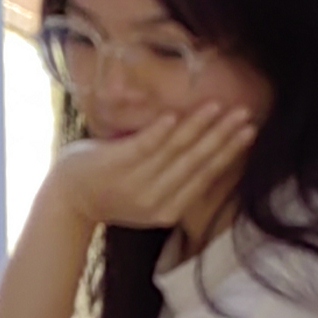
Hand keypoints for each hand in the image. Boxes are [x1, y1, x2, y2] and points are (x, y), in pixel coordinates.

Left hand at [43, 102, 254, 232]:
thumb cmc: (111, 190)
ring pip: (174, 151)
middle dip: (223, 136)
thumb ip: (176, 180)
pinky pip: (142, 146)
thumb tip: (209, 154)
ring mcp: (133, 183)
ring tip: (220, 106)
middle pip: (196, 162)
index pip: (205, 176)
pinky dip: (159, 131)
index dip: (229, 153)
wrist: (67, 199)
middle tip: (245, 115)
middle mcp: (154, 201)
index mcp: (168, 211)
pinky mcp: (114, 165)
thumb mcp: (148, 195)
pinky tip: (175, 115)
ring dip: (199, 126)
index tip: (250, 132)